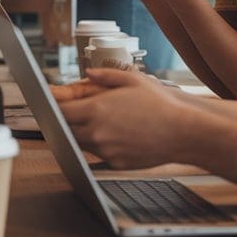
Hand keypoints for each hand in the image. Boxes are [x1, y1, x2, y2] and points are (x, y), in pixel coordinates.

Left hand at [57, 68, 189, 168]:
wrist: (183, 132)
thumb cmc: (160, 105)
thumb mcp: (132, 79)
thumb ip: (105, 75)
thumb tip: (88, 74)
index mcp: (95, 110)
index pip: (60, 111)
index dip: (54, 107)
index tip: (53, 104)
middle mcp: (96, 133)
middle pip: (65, 129)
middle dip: (65, 121)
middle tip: (71, 113)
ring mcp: (105, 150)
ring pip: (81, 143)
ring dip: (82, 134)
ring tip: (99, 122)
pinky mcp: (115, 163)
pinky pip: (99, 154)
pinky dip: (101, 145)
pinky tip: (116, 135)